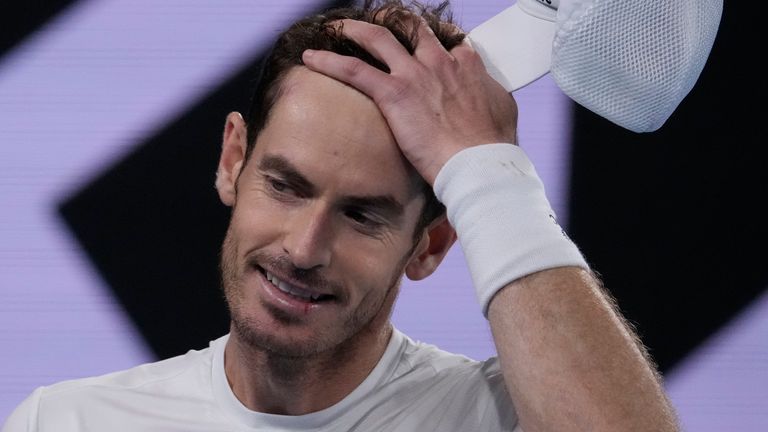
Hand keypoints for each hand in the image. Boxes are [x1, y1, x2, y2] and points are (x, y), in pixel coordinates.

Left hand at [302, 17, 517, 184]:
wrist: (479, 163)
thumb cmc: (493, 147)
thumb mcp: (503, 111)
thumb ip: (490, 95)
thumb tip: (487, 93)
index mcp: (466, 66)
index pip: (447, 44)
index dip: (434, 44)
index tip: (424, 51)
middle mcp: (439, 62)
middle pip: (411, 29)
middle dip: (393, 23)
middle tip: (378, 28)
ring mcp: (415, 74)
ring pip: (378, 37)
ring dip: (355, 30)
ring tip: (338, 29)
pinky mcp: (394, 92)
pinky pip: (353, 69)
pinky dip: (329, 61)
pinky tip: (312, 57)